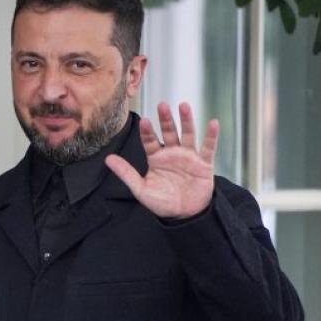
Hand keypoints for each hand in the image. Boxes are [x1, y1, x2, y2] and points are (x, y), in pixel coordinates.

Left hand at [104, 101, 217, 219]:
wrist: (184, 215)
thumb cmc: (162, 202)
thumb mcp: (141, 189)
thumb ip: (126, 173)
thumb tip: (108, 159)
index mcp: (156, 158)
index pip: (150, 140)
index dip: (147, 131)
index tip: (144, 120)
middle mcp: (172, 153)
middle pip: (168, 132)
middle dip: (165, 119)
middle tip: (162, 105)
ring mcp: (188, 157)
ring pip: (187, 134)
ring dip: (186, 120)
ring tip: (183, 106)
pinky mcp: (204, 164)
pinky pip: (208, 148)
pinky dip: (211, 136)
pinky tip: (213, 123)